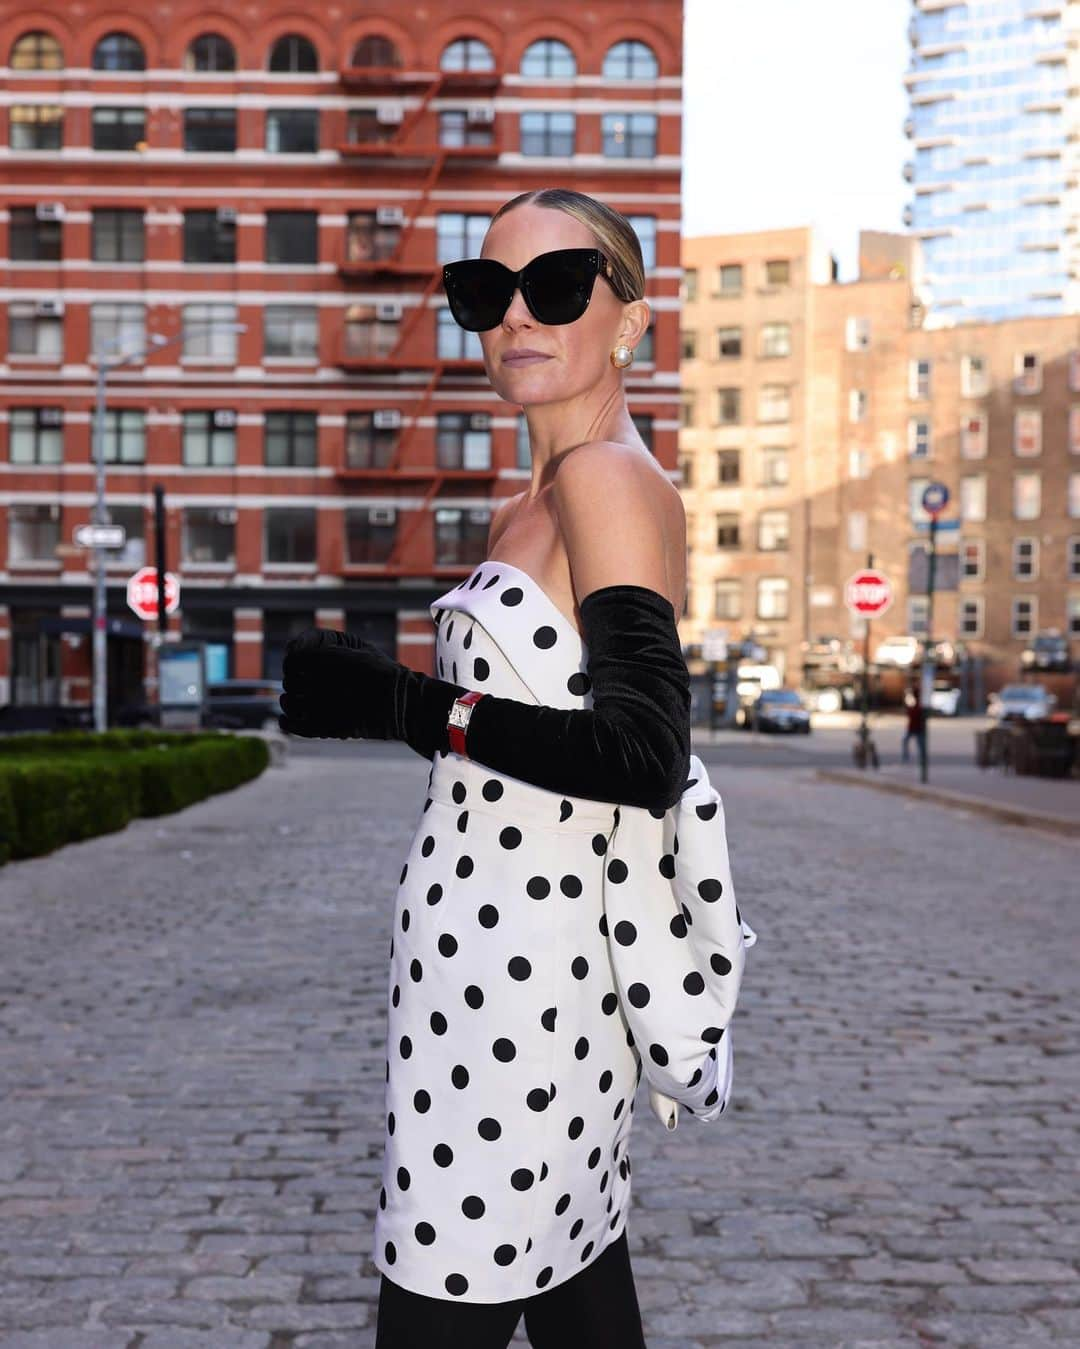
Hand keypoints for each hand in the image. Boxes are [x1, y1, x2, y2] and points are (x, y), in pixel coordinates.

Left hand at [278, 627, 465, 757]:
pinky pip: (295, 726)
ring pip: (291, 704)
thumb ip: (329, 646)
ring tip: (293, 701)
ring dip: (289, 703)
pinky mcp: (327, 727)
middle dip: (294, 683)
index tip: (297, 668)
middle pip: (291, 682)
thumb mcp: (359, 648)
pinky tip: (287, 720)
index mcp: (330, 657)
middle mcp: (323, 680)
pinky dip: (288, 723)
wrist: (404, 704)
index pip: (292, 658)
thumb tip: (296, 652)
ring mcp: (324, 705)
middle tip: (302, 686)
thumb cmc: (383, 673)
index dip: (292, 663)